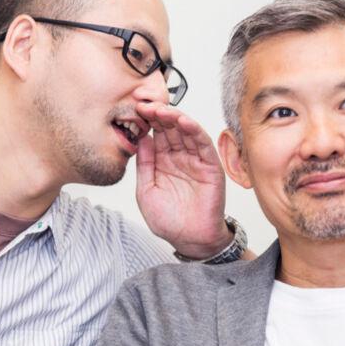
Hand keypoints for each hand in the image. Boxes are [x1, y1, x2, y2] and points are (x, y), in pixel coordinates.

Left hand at [134, 102, 230, 258]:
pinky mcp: (210, 166)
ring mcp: (195, 160)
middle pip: (170, 128)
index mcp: (163, 162)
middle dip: (158, 114)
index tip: (134, 110)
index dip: (146, 121)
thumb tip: (141, 138)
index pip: (156, 134)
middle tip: (145, 104)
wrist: (190, 240)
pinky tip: (183, 122)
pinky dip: (194, 130)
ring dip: (175, 118)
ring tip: (161, 110)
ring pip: (186, 132)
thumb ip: (144, 165)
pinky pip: (203, 144)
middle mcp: (179, 157)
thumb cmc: (169, 221)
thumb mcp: (146, 191)